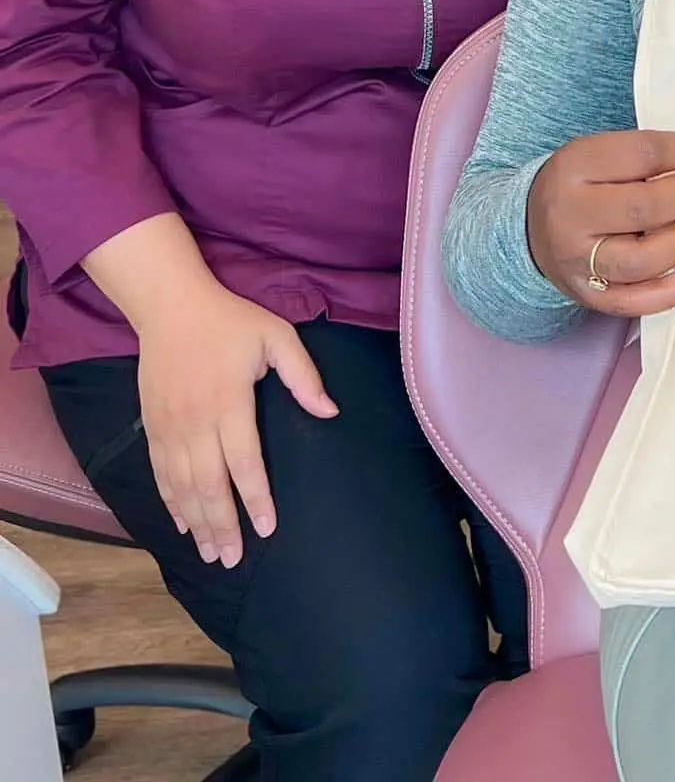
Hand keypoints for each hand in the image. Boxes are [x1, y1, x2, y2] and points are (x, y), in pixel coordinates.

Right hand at [136, 285, 337, 567]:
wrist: (171, 306)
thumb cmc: (231, 321)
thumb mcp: (277, 336)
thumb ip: (302, 375)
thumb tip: (330, 412)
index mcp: (230, 402)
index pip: (245, 462)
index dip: (256, 498)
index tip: (267, 529)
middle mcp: (196, 422)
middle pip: (209, 485)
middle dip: (223, 526)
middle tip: (233, 560)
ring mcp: (170, 427)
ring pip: (183, 487)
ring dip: (197, 523)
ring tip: (211, 554)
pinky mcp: (152, 426)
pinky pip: (161, 473)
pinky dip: (171, 502)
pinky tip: (182, 524)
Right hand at [528, 130, 674, 317]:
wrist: (529, 227)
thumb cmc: (576, 184)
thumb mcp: (596, 154)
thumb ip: (643, 155)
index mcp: (574, 167)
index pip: (642, 154)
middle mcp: (571, 216)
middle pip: (645, 208)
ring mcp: (577, 261)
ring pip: (643, 259)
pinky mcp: (586, 294)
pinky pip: (636, 301)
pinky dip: (673, 291)